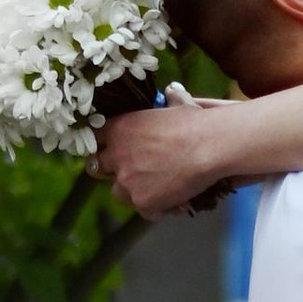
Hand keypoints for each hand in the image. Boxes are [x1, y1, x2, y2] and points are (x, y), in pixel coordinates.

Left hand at [95, 87, 236, 218]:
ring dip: (132, 192)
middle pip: (96, 167)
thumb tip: (173, 90)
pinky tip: (174, 203)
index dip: (102, 144)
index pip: (94, 138)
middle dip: (109, 170)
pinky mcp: (143, 201)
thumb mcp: (178, 105)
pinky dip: (157, 209)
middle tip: (128, 172)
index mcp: (119, 128)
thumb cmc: (194, 123)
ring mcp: (127, 181)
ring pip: (118, 193)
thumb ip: (170, 100)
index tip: (111, 148)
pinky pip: (144, 211)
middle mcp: (117, 155)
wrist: (208, 147)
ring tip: (154, 190)